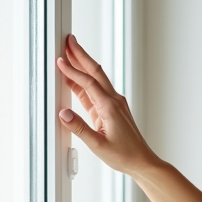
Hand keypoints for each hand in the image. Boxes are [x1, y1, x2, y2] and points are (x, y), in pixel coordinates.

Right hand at [55, 34, 154, 175]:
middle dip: (81, 55)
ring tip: (69, 53)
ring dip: (82, 65)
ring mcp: (113, 104)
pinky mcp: (111, 109)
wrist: (142, 161)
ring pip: (96, 79)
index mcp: (110, 107)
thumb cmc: (124, 155)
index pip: (88, 83)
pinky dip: (84, 82)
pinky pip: (95, 91)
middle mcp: (113, 101)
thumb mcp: (98, 145)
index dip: (73, 71)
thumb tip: (63, 114)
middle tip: (69, 40)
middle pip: (94, 72)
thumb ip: (80, 129)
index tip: (60, 60)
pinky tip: (74, 78)